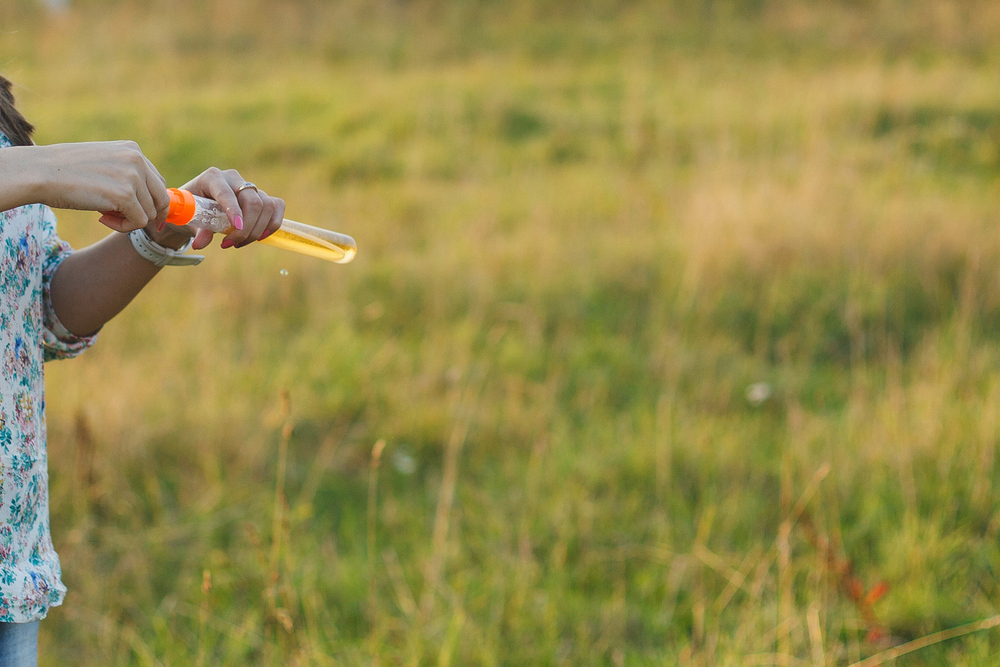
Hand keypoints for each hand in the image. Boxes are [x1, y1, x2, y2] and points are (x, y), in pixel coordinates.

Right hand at [27, 141, 169, 231]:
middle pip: (161, 199)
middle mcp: (137, 160)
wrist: (39, 172)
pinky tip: (101, 219)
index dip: (152, 202)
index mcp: (133, 150)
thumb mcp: (103, 163)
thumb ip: (126, 175)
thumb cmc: (65, 171)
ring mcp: (132, 176)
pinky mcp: (125, 195)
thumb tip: (147, 203)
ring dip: (129, 221)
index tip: (140, 214)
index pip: (157, 182)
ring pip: (149, 213)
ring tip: (104, 216)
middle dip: (148, 215)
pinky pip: (138, 222)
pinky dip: (122, 228)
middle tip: (125, 221)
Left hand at [179, 167, 284, 250]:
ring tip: (241, 242)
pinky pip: (277, 206)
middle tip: (233, 244)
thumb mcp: (190, 220)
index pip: (226, 192)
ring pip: (267, 205)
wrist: (196, 207)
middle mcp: (233, 178)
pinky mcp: (261, 195)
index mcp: (212, 178)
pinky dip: (273, 224)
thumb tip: (200, 244)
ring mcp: (249, 186)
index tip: (236, 228)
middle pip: (252, 200)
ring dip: (258, 229)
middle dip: (247, 227)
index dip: (233, 210)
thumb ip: (198, 230)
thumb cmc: (192, 212)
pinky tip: (261, 236)